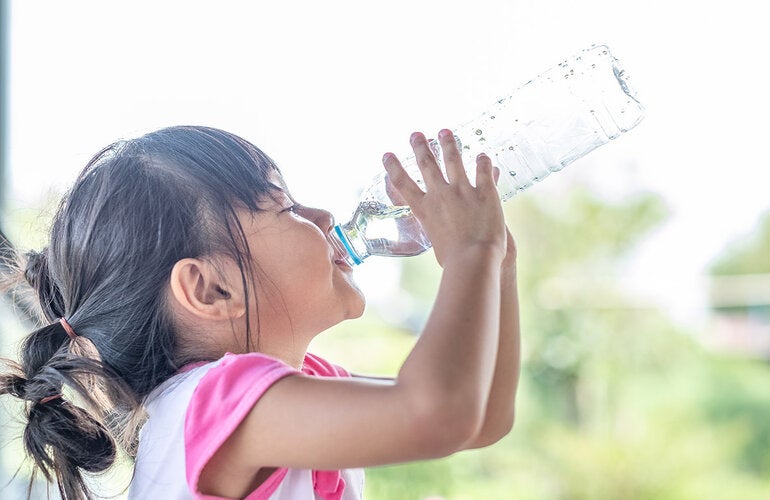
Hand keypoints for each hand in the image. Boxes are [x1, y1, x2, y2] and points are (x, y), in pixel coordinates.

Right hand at [382, 130, 506, 266]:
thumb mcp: (436, 243)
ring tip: (445, 132)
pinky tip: (483, 155)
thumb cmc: (454, 261)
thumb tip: (441, 231)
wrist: (473, 259)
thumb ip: (438, 230)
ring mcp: (462, 190)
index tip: (387, 155)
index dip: (394, 167)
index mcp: (425, 210)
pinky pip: (483, 170)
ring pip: (453, 160)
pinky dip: (483, 161)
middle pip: (427, 165)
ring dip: (449, 144)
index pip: (403, 184)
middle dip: (420, 147)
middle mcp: (440, 195)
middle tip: (416, 134)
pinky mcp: (485, 192)